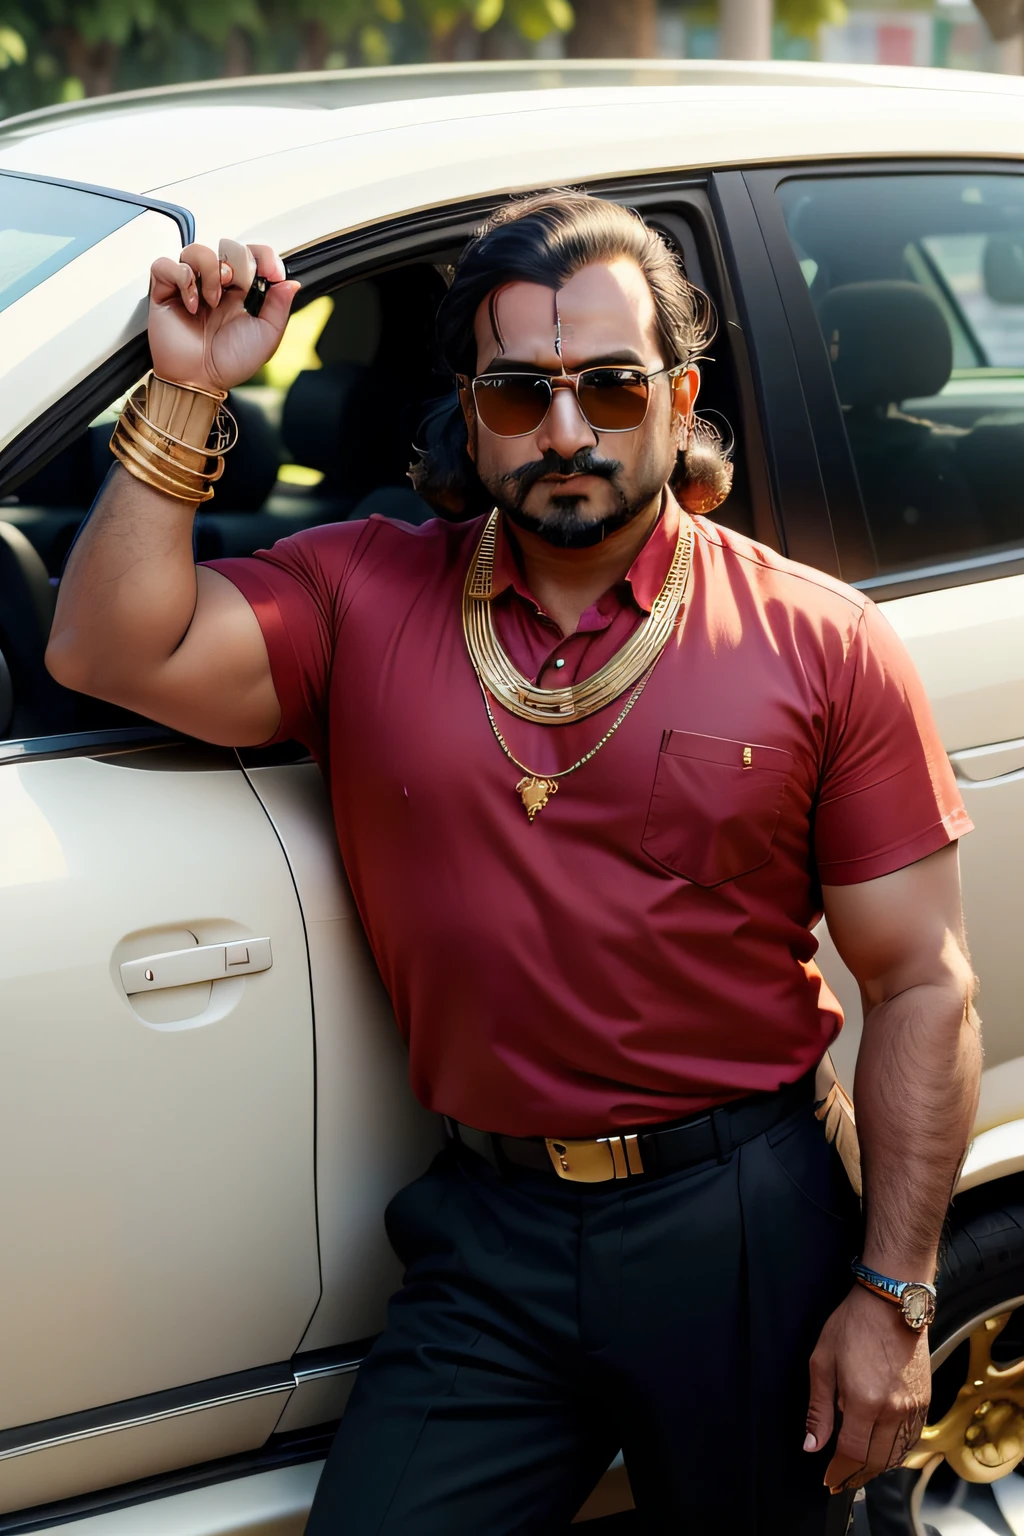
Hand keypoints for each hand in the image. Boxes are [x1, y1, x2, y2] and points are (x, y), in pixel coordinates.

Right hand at [148, 240, 299, 393]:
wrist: (200, 380)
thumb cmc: (230, 363)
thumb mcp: (266, 337)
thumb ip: (279, 307)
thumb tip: (291, 283)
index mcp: (242, 292)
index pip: (253, 256)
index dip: (264, 256)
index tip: (272, 271)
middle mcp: (217, 285)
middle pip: (227, 247)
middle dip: (237, 264)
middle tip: (237, 287)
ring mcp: (191, 286)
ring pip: (197, 250)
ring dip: (210, 272)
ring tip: (212, 301)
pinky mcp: (165, 290)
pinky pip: (167, 265)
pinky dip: (181, 279)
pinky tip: (191, 304)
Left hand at [805, 1283, 930, 1492]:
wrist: (891, 1302)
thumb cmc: (853, 1325)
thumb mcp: (823, 1362)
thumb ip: (819, 1408)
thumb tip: (812, 1444)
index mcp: (865, 1401)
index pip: (853, 1453)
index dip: (839, 1471)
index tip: (830, 1478)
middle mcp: (893, 1409)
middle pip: (877, 1461)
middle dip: (857, 1474)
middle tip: (842, 1477)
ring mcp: (913, 1407)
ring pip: (897, 1454)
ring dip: (878, 1465)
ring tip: (860, 1464)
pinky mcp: (925, 1401)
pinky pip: (912, 1439)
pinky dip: (897, 1450)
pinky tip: (883, 1446)